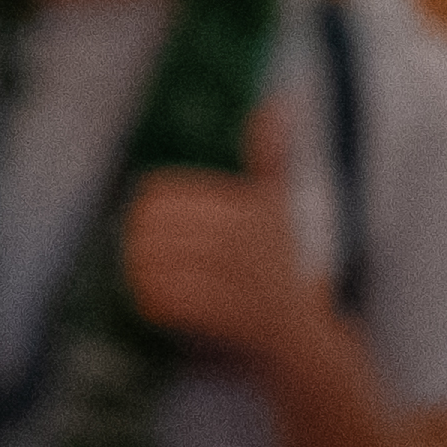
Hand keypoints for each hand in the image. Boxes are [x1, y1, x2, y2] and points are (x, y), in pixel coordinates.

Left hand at [118, 103, 325, 367]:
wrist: (309, 347)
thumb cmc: (284, 272)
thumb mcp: (279, 208)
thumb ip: (274, 156)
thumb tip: (284, 99)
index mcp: (252, 205)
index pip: (158, 194)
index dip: (146, 214)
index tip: (156, 232)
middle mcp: (249, 237)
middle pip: (148, 228)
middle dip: (136, 246)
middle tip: (143, 262)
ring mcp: (244, 278)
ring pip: (151, 264)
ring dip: (139, 276)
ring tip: (149, 284)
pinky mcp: (236, 318)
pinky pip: (167, 300)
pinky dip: (153, 303)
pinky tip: (159, 307)